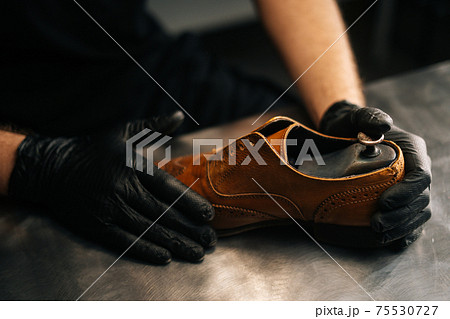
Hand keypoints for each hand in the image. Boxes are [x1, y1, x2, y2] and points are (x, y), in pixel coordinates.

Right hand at [8, 112, 216, 263]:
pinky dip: (146, 250)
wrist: (51, 167)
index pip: (168, 187)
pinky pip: (126, 242)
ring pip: (149, 230)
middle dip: (189, 229)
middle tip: (210, 240)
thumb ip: (153, 126)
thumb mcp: (122, 132)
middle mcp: (123, 189)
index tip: (209, 215)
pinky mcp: (96, 226)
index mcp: (132, 166)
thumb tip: (178, 115)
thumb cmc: (92, 149)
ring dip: (175, 243)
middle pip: (163, 213)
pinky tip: (166, 257)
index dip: (190, 203)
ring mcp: (109, 209)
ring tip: (197, 253)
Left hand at [320, 101, 431, 247]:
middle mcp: (416, 169)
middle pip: (421, 198)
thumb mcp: (356, 118)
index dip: (407, 192)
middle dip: (402, 215)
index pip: (421, 175)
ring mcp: (410, 186)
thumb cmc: (351, 126)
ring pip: (418, 212)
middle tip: (377, 224)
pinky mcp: (401, 199)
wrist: (343, 135)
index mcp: (413, 150)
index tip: (385, 203)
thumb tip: (383, 125)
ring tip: (379, 234)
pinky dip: (404, 233)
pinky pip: (411, 219)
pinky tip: (392, 242)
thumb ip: (369, 117)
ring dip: (401, 227)